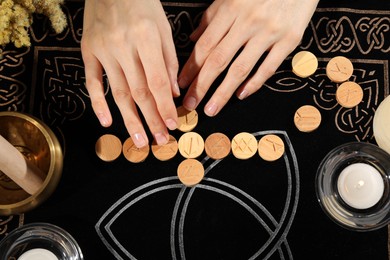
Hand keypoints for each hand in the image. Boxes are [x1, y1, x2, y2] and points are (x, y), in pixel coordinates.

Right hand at [81, 0, 179, 147]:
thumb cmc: (141, 3)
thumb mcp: (163, 26)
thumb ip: (169, 60)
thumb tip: (174, 93)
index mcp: (145, 37)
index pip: (157, 82)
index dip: (165, 107)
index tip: (172, 126)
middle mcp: (122, 46)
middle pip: (139, 92)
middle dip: (151, 119)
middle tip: (159, 141)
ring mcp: (102, 50)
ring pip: (118, 92)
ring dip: (129, 119)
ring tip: (139, 140)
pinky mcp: (88, 51)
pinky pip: (92, 81)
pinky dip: (98, 103)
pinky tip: (106, 122)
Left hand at [178, 0, 318, 115]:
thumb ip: (212, 17)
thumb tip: (193, 39)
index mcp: (231, 9)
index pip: (205, 45)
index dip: (191, 67)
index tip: (180, 84)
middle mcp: (248, 22)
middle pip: (218, 60)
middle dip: (201, 85)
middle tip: (190, 105)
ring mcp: (269, 32)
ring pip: (241, 68)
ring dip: (223, 92)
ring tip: (211, 109)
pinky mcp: (289, 39)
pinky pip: (269, 67)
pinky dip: (254, 83)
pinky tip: (241, 95)